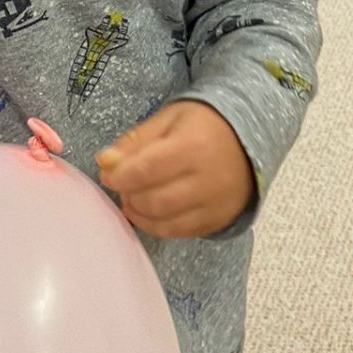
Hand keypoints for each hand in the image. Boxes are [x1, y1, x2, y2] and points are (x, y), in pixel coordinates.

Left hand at [96, 98, 255, 238]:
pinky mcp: (218, 220)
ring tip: (133, 197)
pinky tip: (149, 212)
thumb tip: (104, 162)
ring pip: (165, 221)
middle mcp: (207, 179)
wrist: (248, 139)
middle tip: (121, 185)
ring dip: (139, 213)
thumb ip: (135, 141)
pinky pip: (180, 233)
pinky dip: (158, 226)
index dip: (120, 176)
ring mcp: (215, 204)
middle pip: (154, 200)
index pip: (146, 170)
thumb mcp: (168, 119)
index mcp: (193, 146)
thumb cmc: (202, 125)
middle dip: (129, 195)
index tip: (108, 174)